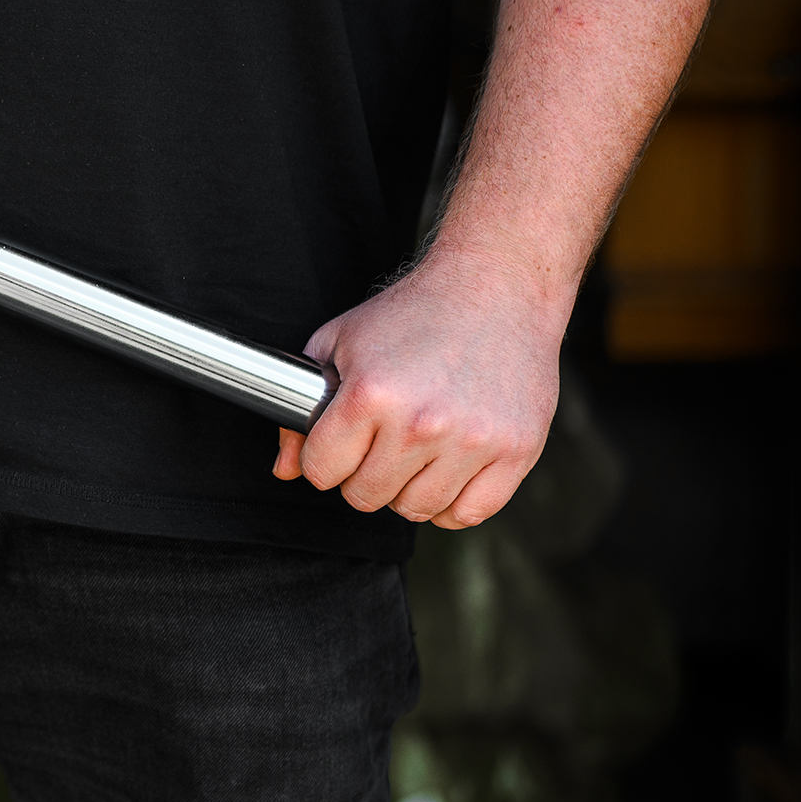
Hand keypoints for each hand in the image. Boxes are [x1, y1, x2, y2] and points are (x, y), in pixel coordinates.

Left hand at [274, 251, 562, 528]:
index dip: (322, 458)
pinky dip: (451, 503)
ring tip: (412, 451)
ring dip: (406, 488)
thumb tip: (284, 469)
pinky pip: (468, 514)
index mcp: (370, 394)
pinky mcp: (516, 451)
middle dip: (360, 474)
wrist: (496, 287)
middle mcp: (421, 423)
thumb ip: (299, 406)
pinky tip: (445, 469)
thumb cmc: (413, 313)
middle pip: (365, 496)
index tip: (337, 444)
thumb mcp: (338, 342)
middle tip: (376, 443)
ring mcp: (473, 441)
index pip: (321, 471)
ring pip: (415, 509)